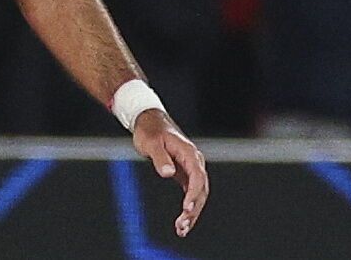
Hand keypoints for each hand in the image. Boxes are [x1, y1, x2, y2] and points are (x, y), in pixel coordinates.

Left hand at [133, 108, 207, 237]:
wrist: (149, 121)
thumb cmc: (149, 130)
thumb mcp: (151, 142)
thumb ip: (160, 157)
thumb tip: (168, 173)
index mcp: (190, 153)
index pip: (198, 177)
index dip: (194, 194)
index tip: (187, 208)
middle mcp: (195, 162)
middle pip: (201, 190)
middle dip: (193, 209)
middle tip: (182, 226)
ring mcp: (192, 169)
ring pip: (198, 195)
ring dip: (192, 213)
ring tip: (182, 229)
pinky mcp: (185, 174)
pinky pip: (191, 193)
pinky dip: (188, 208)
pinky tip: (183, 221)